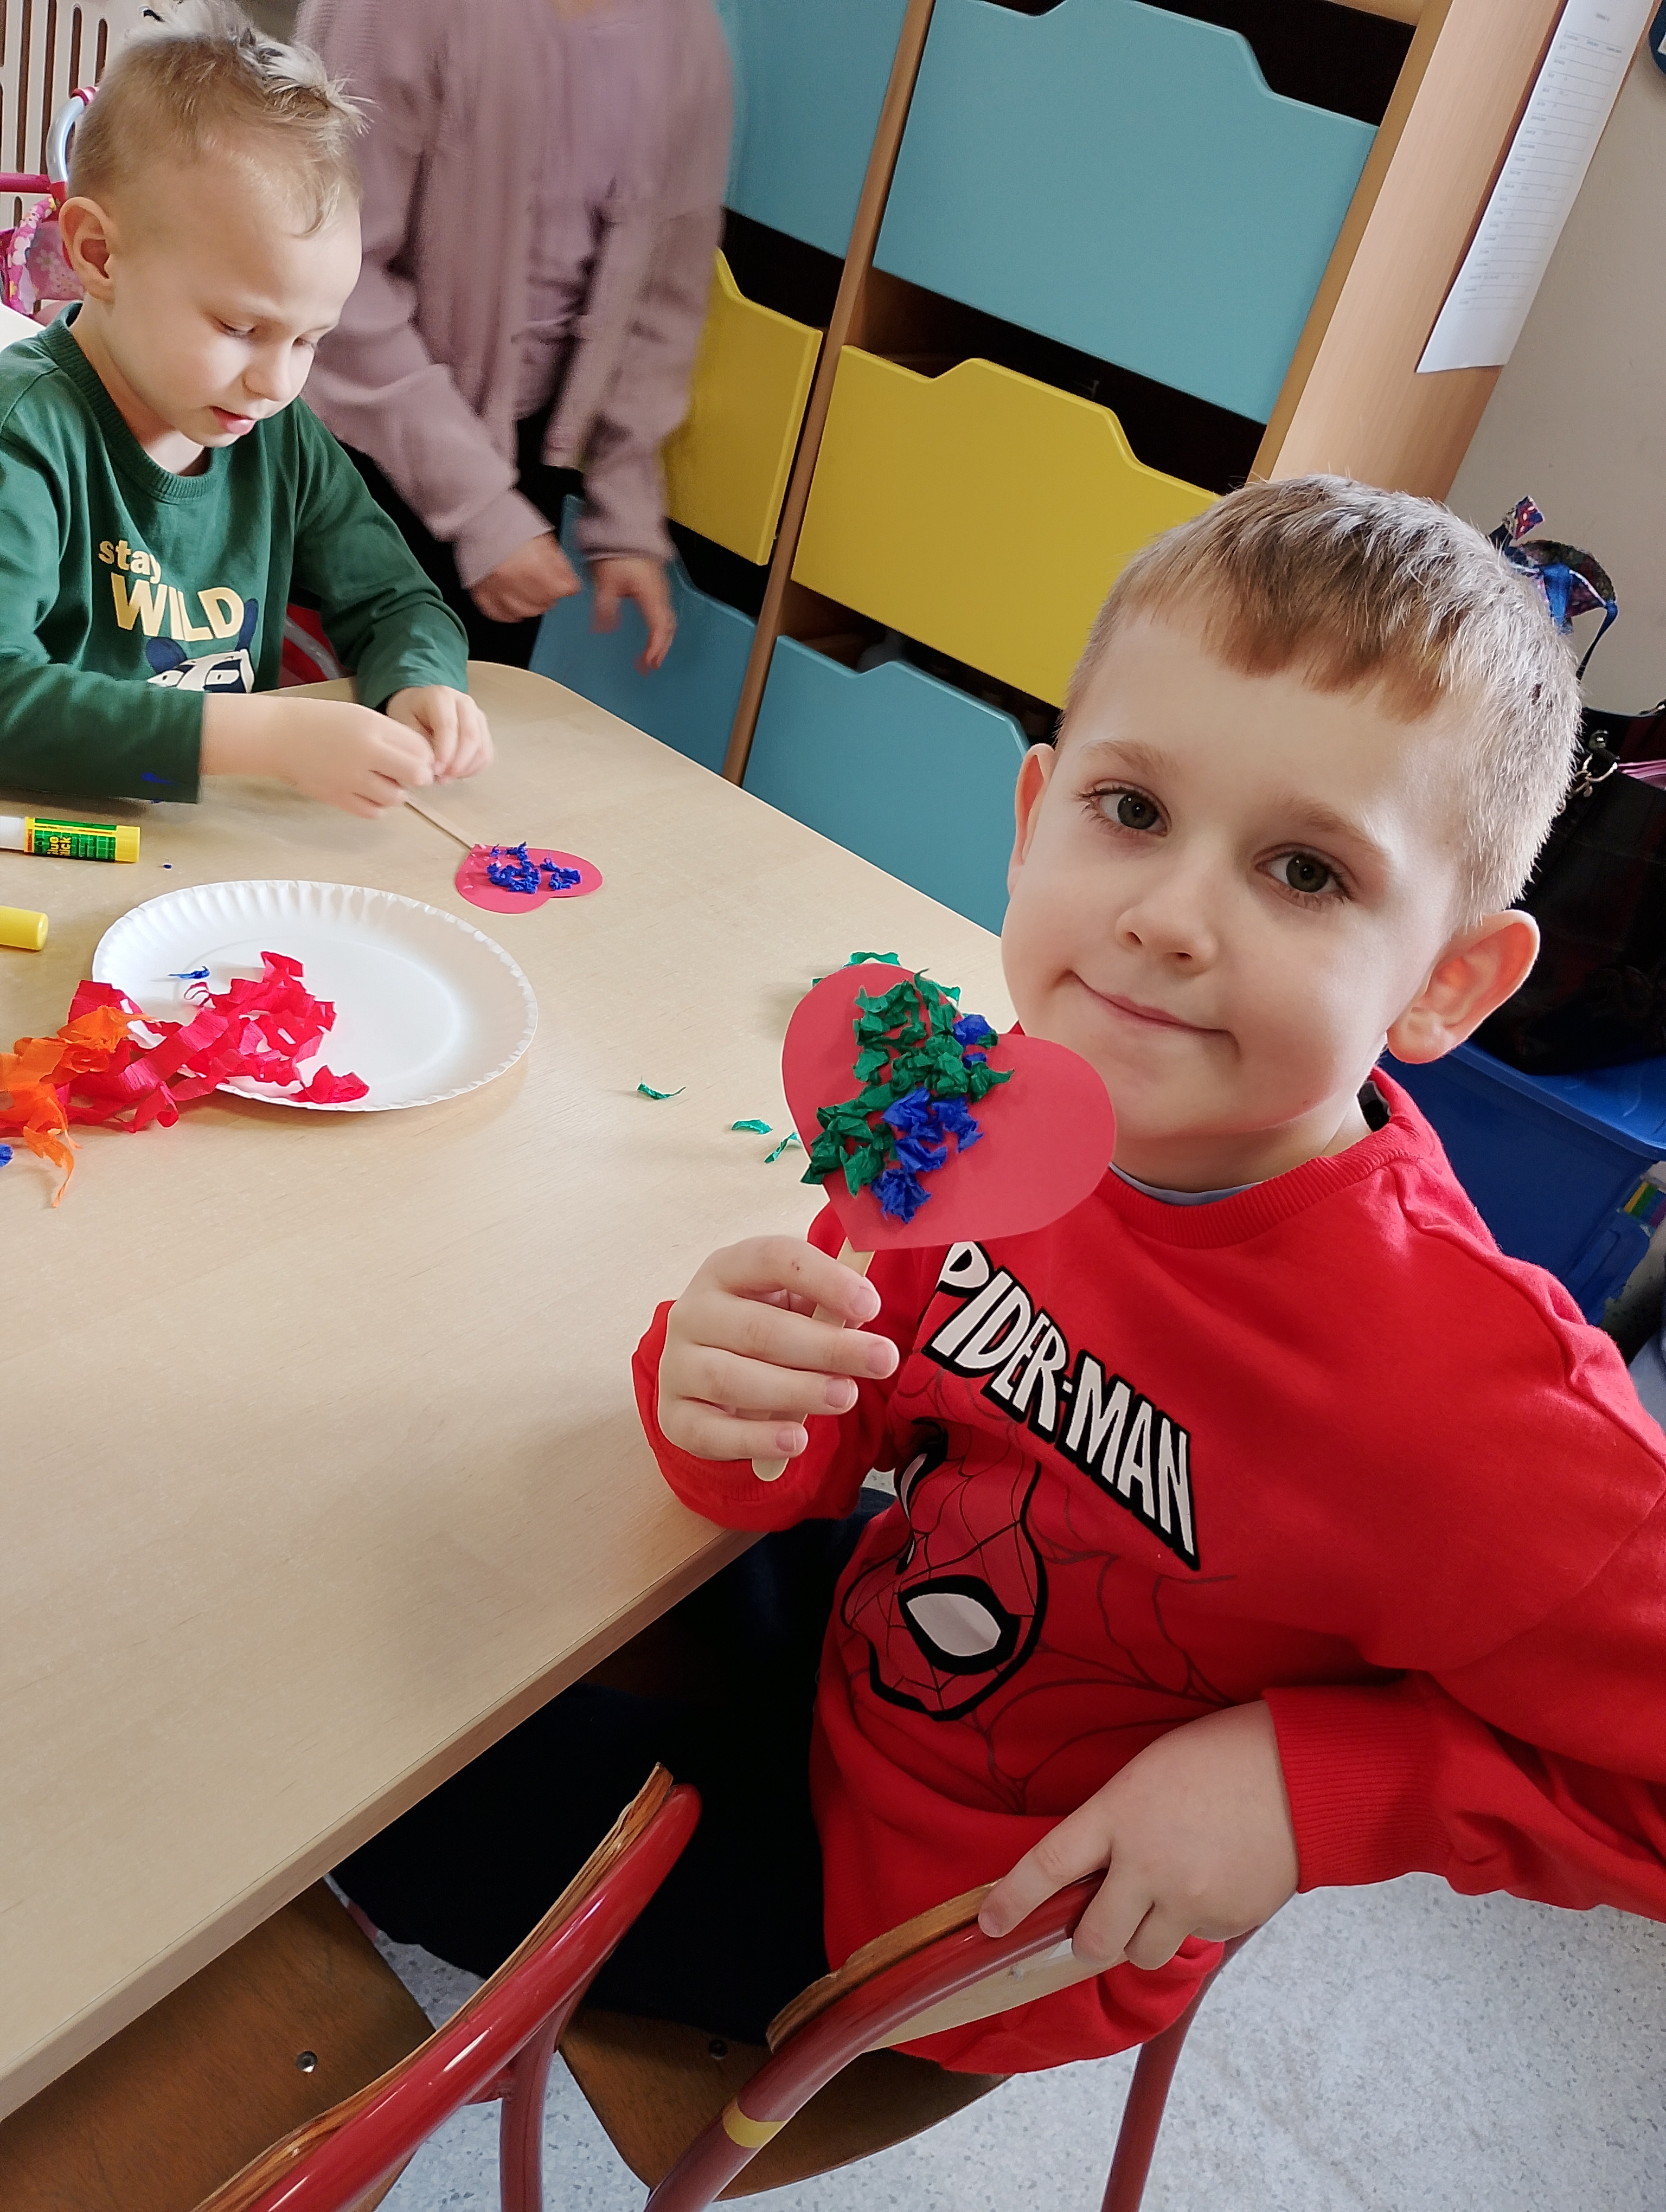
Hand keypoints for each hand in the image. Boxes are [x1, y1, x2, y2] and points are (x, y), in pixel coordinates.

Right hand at [200, 694, 433, 818]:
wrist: (278, 735)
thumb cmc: (322, 722)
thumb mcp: (361, 717)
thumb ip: (392, 736)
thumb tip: (423, 759)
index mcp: (373, 728)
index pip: (421, 749)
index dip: (425, 756)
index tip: (417, 757)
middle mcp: (365, 754)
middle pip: (417, 776)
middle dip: (417, 776)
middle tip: (404, 772)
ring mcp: (350, 779)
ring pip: (396, 798)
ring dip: (395, 792)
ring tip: (380, 780)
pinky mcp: (337, 798)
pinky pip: (374, 812)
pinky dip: (376, 806)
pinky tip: (366, 792)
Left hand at [385, 686, 493, 780]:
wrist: (419, 704)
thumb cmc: (410, 712)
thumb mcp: (403, 722)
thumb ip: (417, 742)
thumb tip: (432, 767)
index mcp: (441, 696)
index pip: (449, 725)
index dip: (444, 751)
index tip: (436, 770)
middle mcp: (464, 703)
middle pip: (471, 737)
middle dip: (457, 763)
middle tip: (441, 778)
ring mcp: (477, 716)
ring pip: (482, 748)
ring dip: (465, 769)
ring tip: (445, 777)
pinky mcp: (483, 730)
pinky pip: (486, 755)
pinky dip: (473, 769)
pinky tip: (455, 773)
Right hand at [469, 533, 580, 624]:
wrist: (481, 519)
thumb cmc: (513, 527)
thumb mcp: (545, 540)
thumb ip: (559, 564)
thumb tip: (568, 581)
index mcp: (536, 565)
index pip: (566, 589)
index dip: (567, 584)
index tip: (565, 582)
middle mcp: (518, 581)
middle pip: (548, 602)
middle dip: (550, 594)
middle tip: (544, 584)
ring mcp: (499, 590)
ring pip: (527, 612)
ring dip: (532, 604)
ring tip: (529, 592)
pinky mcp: (483, 595)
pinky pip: (502, 614)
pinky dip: (510, 611)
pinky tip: (513, 601)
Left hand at [591, 556, 675, 671]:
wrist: (627, 529)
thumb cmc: (618, 552)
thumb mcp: (605, 582)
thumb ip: (605, 608)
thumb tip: (603, 629)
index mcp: (651, 596)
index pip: (659, 628)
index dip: (655, 648)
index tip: (648, 663)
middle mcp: (660, 595)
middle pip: (667, 628)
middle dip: (660, 649)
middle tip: (649, 666)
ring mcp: (660, 590)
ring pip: (667, 621)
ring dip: (661, 640)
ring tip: (650, 656)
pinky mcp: (655, 587)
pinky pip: (662, 612)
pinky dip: (659, 628)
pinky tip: (651, 633)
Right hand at [659, 1237, 898, 1461]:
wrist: (706, 1374)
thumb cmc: (764, 1330)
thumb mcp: (794, 1306)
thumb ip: (825, 1307)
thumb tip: (862, 1316)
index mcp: (726, 1269)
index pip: (772, 1258)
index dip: (823, 1278)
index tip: (871, 1304)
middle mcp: (692, 1312)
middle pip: (759, 1328)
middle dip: (827, 1347)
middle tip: (882, 1360)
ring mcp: (677, 1365)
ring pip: (732, 1379)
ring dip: (796, 1391)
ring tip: (846, 1397)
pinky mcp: (674, 1416)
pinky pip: (711, 1432)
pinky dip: (756, 1439)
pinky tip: (796, 1440)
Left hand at [978, 1701, 1298, 1969]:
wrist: (1300, 1773)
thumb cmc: (1220, 1756)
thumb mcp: (1148, 1774)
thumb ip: (1116, 1824)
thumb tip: (1096, 1871)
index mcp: (1117, 1814)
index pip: (1047, 1867)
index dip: (1012, 1901)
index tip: (990, 1926)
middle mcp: (1145, 1864)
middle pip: (1094, 1938)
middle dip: (1090, 1939)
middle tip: (1101, 1922)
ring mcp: (1187, 1899)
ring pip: (1142, 1952)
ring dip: (1143, 1937)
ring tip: (1168, 1895)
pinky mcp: (1224, 1921)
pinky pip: (1194, 1941)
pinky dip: (1194, 1923)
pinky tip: (1214, 1882)